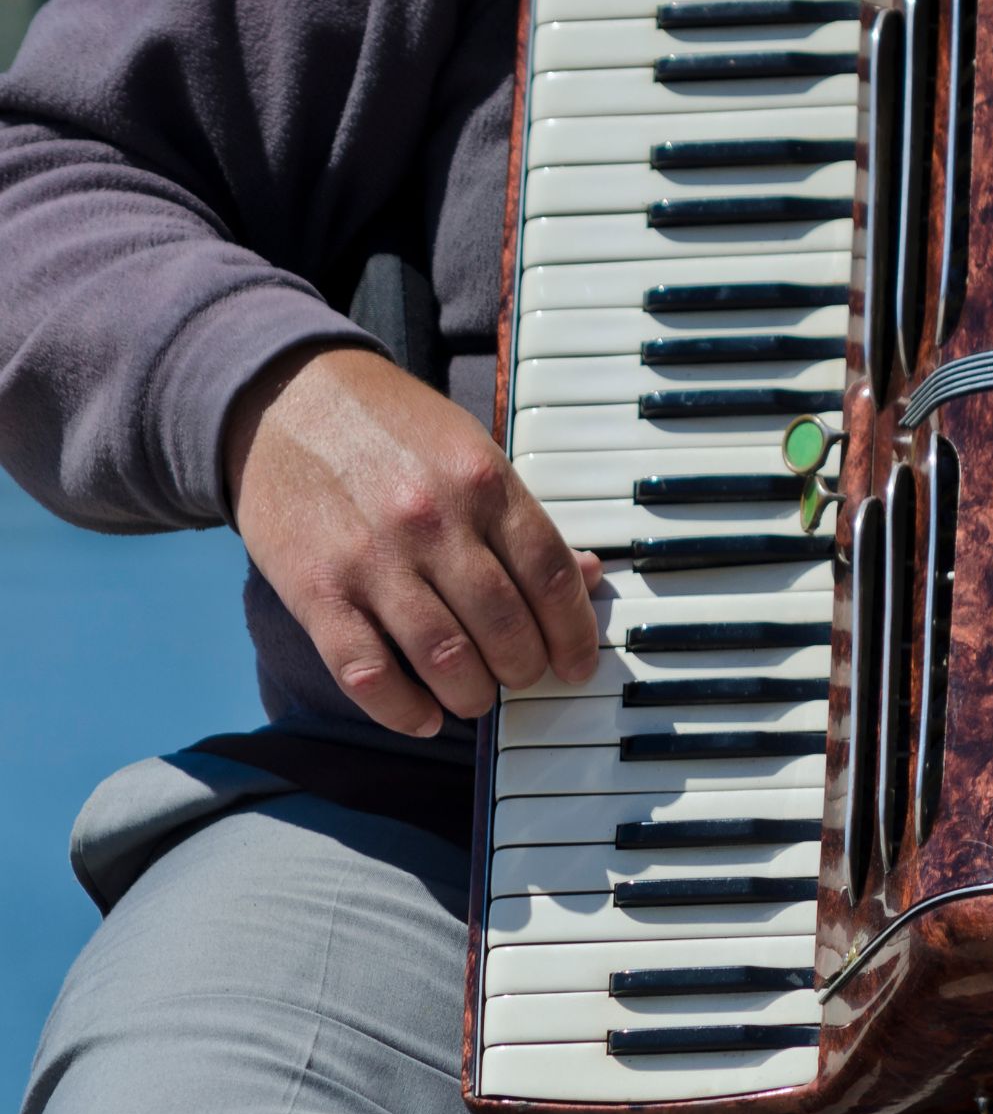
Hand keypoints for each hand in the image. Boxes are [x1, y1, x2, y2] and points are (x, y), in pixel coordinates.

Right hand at [224, 345, 600, 736]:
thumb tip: (587, 575)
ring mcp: (373, 558)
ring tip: (474, 696)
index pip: (550, 577)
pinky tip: (423, 717)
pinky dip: (403, 711)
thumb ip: (523, 518)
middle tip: (521, 677)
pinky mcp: (316, 590)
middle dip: (524, 671)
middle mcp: (433, 520)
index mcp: (483, 482)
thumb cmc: (391, 430)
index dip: (573, 633)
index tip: (577, 663)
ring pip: (446, 660)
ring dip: (471, 696)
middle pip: (505, 628)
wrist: (284, 397)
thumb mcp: (471, 451)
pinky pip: (368, 674)